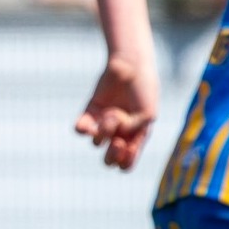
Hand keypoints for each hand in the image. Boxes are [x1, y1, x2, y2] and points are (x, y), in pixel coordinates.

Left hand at [74, 55, 158, 169]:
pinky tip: (89, 123)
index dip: (125, 163)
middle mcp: (119, 134)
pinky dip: (83, 128)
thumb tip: (114, 138)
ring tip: (112, 115)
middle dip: (112, 155)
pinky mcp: (90, 112)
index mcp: (135, 137)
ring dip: (104, 132)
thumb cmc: (144, 89)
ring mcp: (104, 124)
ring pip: (96, 142)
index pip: (126, 163)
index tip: (129, 149)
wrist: (131, 65)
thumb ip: (134, 130)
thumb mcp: (147, 113)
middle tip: (117, 142)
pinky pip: (81, 129)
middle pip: (108, 160)